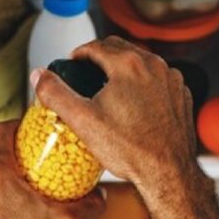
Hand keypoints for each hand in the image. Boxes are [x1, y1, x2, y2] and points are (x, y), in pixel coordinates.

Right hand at [33, 36, 199, 188]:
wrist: (168, 172)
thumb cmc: (129, 149)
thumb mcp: (82, 121)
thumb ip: (55, 94)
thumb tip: (38, 76)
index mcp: (128, 65)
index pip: (96, 45)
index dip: (79, 54)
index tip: (72, 64)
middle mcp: (154, 65)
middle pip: (120, 48)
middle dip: (100, 57)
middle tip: (86, 73)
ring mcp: (171, 79)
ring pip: (141, 62)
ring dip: (123, 68)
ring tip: (108, 88)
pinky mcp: (181, 94)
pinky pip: (158, 78)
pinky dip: (144, 83)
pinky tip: (133, 103)